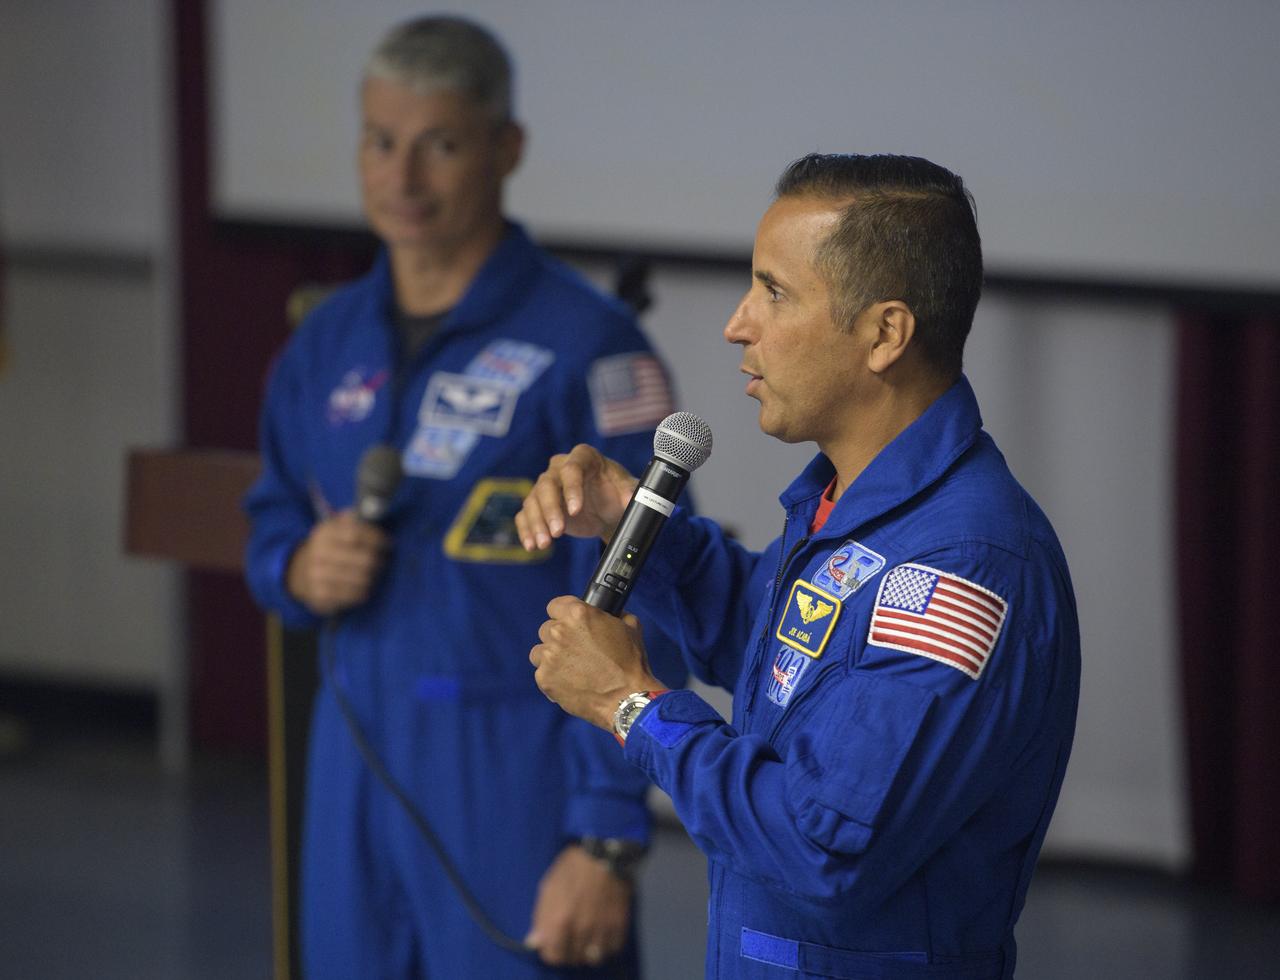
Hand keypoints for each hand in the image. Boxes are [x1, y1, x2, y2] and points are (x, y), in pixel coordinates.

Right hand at [285, 510, 388, 615]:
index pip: (357, 535)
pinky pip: (354, 595)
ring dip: (373, 577)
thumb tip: (368, 511)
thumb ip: (351, 519)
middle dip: (379, 561)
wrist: (298, 573)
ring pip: (362, 578)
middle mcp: (318, 553)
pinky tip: (363, 586)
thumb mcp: (334, 528)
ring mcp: (318, 576)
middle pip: (364, 560)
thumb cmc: (328, 548)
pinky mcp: (321, 595)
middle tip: (384, 561)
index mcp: (323, 533)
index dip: (377, 539)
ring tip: (374, 574)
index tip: (387, 543)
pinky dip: (364, 591)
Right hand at [515, 444, 637, 550]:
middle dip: (551, 510)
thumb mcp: (627, 491)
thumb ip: (630, 493)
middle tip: (558, 532)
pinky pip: (525, 515)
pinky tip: (531, 545)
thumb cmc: (616, 492)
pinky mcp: (538, 505)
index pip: (572, 469)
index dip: (572, 489)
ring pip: (533, 501)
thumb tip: (630, 499)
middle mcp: (559, 467)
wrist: (608, 508)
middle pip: (547, 485)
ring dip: (537, 524)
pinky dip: (526, 530)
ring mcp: (546, 486)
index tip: (576, 511)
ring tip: (544, 543)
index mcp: (583, 457)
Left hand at [524, 844, 632, 967]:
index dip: (551, 951)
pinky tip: (602, 933)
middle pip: (573, 958)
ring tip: (587, 937)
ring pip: (593, 957)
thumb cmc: (572, 867)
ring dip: (588, 950)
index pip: (553, 956)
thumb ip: (541, 917)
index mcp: (560, 920)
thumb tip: (533, 942)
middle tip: (570, 938)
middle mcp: (581, 929)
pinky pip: (612, 948)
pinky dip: (607, 945)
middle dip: (569, 951)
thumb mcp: (549, 886)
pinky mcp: (619, 924)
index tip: (554, 943)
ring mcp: (602, 928)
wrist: (605, 852)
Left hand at [530, 596, 660, 730]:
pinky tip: (570, 683)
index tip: (569, 624)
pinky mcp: (544, 678)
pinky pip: (541, 673)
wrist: (626, 698)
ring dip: (551, 657)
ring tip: (570, 668)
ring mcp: (549, 656)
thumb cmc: (630, 664)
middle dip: (559, 638)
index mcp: (578, 614)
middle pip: (547, 629)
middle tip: (576, 650)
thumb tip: (607, 614)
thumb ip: (614, 615)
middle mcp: (559, 632)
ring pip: (540, 651)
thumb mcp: (630, 627)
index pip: (555, 606)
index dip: (563, 614)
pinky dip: (553, 677)